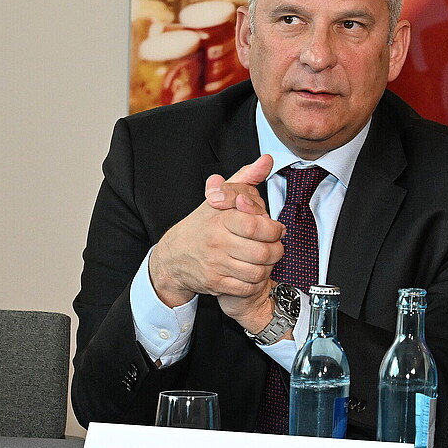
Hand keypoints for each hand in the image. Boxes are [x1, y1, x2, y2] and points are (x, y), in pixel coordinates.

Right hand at [148, 157, 283, 327]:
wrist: (172, 257)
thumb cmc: (200, 227)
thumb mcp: (220, 198)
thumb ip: (245, 179)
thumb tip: (266, 160)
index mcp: (220, 220)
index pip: (257, 226)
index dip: (274, 230)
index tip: (276, 230)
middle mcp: (217, 242)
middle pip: (263, 252)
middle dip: (275, 250)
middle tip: (274, 246)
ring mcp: (215, 264)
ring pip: (258, 272)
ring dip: (268, 267)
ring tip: (265, 260)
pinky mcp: (215, 283)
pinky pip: (247, 287)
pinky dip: (255, 282)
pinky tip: (252, 273)